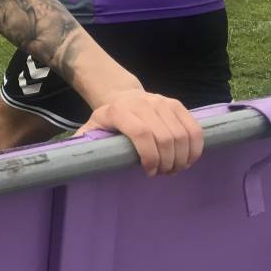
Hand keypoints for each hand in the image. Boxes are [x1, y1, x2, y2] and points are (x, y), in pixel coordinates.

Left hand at [76, 90, 202, 175]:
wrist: (122, 97)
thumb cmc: (108, 120)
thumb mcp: (92, 128)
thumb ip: (85, 143)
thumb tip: (75, 160)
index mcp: (119, 111)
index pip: (141, 133)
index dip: (149, 156)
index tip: (149, 172)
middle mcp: (142, 104)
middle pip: (165, 137)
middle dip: (167, 161)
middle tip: (163, 173)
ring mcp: (162, 102)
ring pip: (181, 135)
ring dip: (182, 158)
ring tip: (174, 168)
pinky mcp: (177, 105)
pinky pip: (194, 128)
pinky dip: (195, 148)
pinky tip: (188, 159)